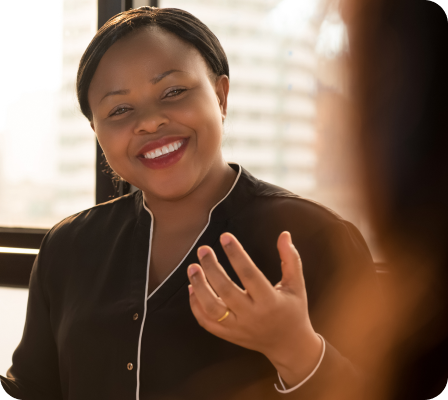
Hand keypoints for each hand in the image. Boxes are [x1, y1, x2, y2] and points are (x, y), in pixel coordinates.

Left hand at [187, 231, 322, 386]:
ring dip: (199, 286)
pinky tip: (192, 288)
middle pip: (226, 290)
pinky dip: (196, 306)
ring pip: (211, 308)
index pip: (249, 274)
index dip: (236, 254)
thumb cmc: (293, 310)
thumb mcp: (296, 284)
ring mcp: (238, 328)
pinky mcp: (228, 335)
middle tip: (203, 249)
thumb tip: (284, 234)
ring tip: (192, 267)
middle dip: (212, 268)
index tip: (225, 237)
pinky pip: (206, 322)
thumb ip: (290, 259)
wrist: (289, 346)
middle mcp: (252, 316)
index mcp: (270, 301)